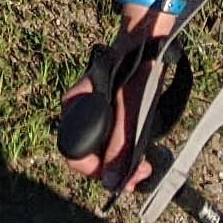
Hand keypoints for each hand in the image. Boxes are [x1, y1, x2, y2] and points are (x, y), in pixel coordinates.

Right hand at [56, 21, 173, 193]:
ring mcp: (95, 113)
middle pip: (90, 155)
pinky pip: (112, 140)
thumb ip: (121, 144)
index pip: (74, 155)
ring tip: (143, 168)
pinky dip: (125, 150)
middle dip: (114, 171)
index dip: (96, 171)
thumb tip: (113, 182)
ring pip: (103, 150)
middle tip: (138, 177)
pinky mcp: (110, 113)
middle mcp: (80, 112)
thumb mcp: (130, 106)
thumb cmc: (136, 66)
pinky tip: (141, 154)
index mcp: (75, 107)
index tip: (120, 180)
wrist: (148, 41)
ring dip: (121, 163)